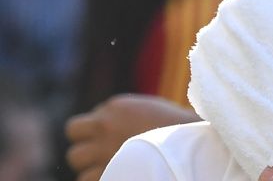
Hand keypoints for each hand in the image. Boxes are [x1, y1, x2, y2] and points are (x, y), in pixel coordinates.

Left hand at [65, 93, 200, 180]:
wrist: (192, 145)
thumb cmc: (182, 129)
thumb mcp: (155, 111)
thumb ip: (131, 116)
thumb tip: (121, 126)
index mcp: (117, 106)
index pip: (93, 116)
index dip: (102, 130)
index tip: (117, 138)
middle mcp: (105, 124)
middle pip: (74, 131)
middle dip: (87, 141)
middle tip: (102, 152)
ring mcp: (102, 148)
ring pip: (75, 156)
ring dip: (88, 162)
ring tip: (109, 166)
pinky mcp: (105, 171)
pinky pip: (85, 178)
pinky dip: (98, 178)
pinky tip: (114, 176)